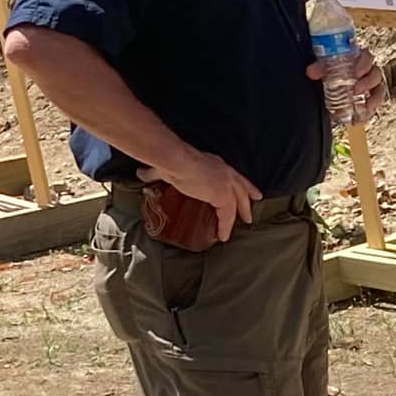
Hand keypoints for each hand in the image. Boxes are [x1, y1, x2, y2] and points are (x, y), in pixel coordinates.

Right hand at [141, 152, 260, 242]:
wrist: (177, 161)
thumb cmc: (171, 160)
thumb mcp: (165, 167)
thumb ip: (154, 172)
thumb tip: (141, 174)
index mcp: (215, 164)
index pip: (233, 175)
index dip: (242, 184)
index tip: (251, 191)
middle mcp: (225, 173)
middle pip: (242, 187)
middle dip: (248, 197)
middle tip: (254, 206)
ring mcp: (226, 185)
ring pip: (238, 202)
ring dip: (242, 212)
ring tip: (245, 222)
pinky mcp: (223, 197)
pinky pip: (227, 216)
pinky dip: (226, 226)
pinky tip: (224, 235)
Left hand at [305, 44, 387, 123]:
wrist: (327, 85)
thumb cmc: (329, 72)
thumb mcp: (324, 69)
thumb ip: (319, 68)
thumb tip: (311, 72)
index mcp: (359, 59)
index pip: (367, 57)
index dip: (365, 64)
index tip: (357, 73)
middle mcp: (368, 71)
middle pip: (376, 74)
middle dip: (368, 83)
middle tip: (356, 91)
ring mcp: (371, 85)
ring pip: (379, 90)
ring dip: (373, 100)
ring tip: (364, 108)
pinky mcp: (370, 99)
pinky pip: (374, 106)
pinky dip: (367, 114)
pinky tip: (359, 120)